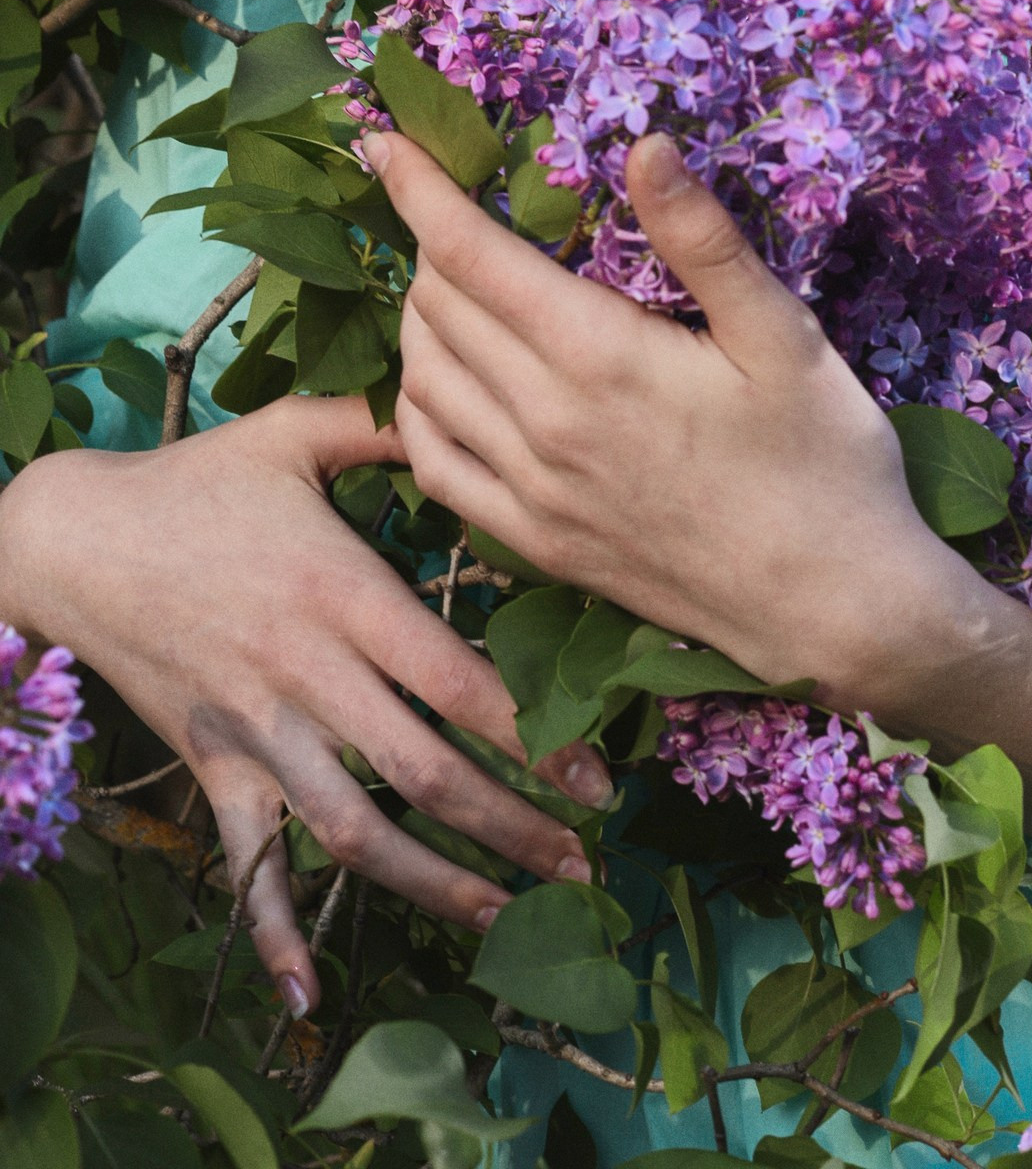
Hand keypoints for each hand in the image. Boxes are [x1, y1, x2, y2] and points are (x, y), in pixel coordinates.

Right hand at [0, 395, 608, 1016]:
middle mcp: (305, 672)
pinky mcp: (211, 766)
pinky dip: (275, 932)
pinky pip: (249, 861)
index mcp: (341, 592)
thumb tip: (466, 399)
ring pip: (353, 829)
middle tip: (583, 861)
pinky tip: (312, 994)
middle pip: (422, 771)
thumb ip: (385, 420)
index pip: (454, 682)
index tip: (594, 775)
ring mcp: (255, 730)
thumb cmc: (197, 480)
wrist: (73, 539)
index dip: (531, 737)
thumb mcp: (292, 431)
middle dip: (510, 826)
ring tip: (507, 912)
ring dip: (434, 882)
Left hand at [375, 131, 995, 711]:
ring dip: (420, 315)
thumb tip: (647, 145)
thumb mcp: (784, 335)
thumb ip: (703, 239)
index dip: (417, 188)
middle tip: (453, 203)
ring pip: (422, 379)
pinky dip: (417, 405)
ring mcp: (531, 492)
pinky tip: (441, 379)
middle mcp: (543, 424)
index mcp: (598, 358)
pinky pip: (434, 464)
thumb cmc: (824, 462)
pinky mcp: (535, 543)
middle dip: (427, 239)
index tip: (383, 137)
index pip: (469, 254)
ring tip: (450, 278)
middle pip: (436, 306)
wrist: (831, 610)